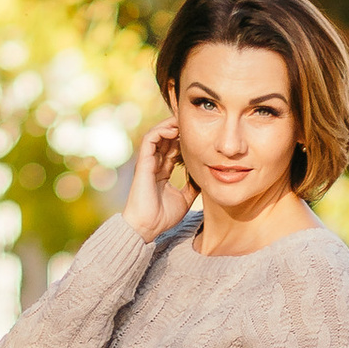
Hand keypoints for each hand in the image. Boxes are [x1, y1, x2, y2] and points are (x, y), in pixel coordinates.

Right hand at [125, 110, 190, 241]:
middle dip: (179, 129)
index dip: (184, 140)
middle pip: (166, 139)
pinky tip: (174, 128)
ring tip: (183, 121)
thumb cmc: (163, 217)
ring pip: (157, 135)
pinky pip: (150, 139)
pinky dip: (161, 130)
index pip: (172, 150)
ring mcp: (148, 162)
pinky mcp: (143, 162)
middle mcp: (154, 164)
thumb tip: (205, 178)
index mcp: (162, 172)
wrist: (148, 226)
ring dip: (170, 126)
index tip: (200, 135)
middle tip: (194, 123)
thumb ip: (192, 186)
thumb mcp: (185, 199)